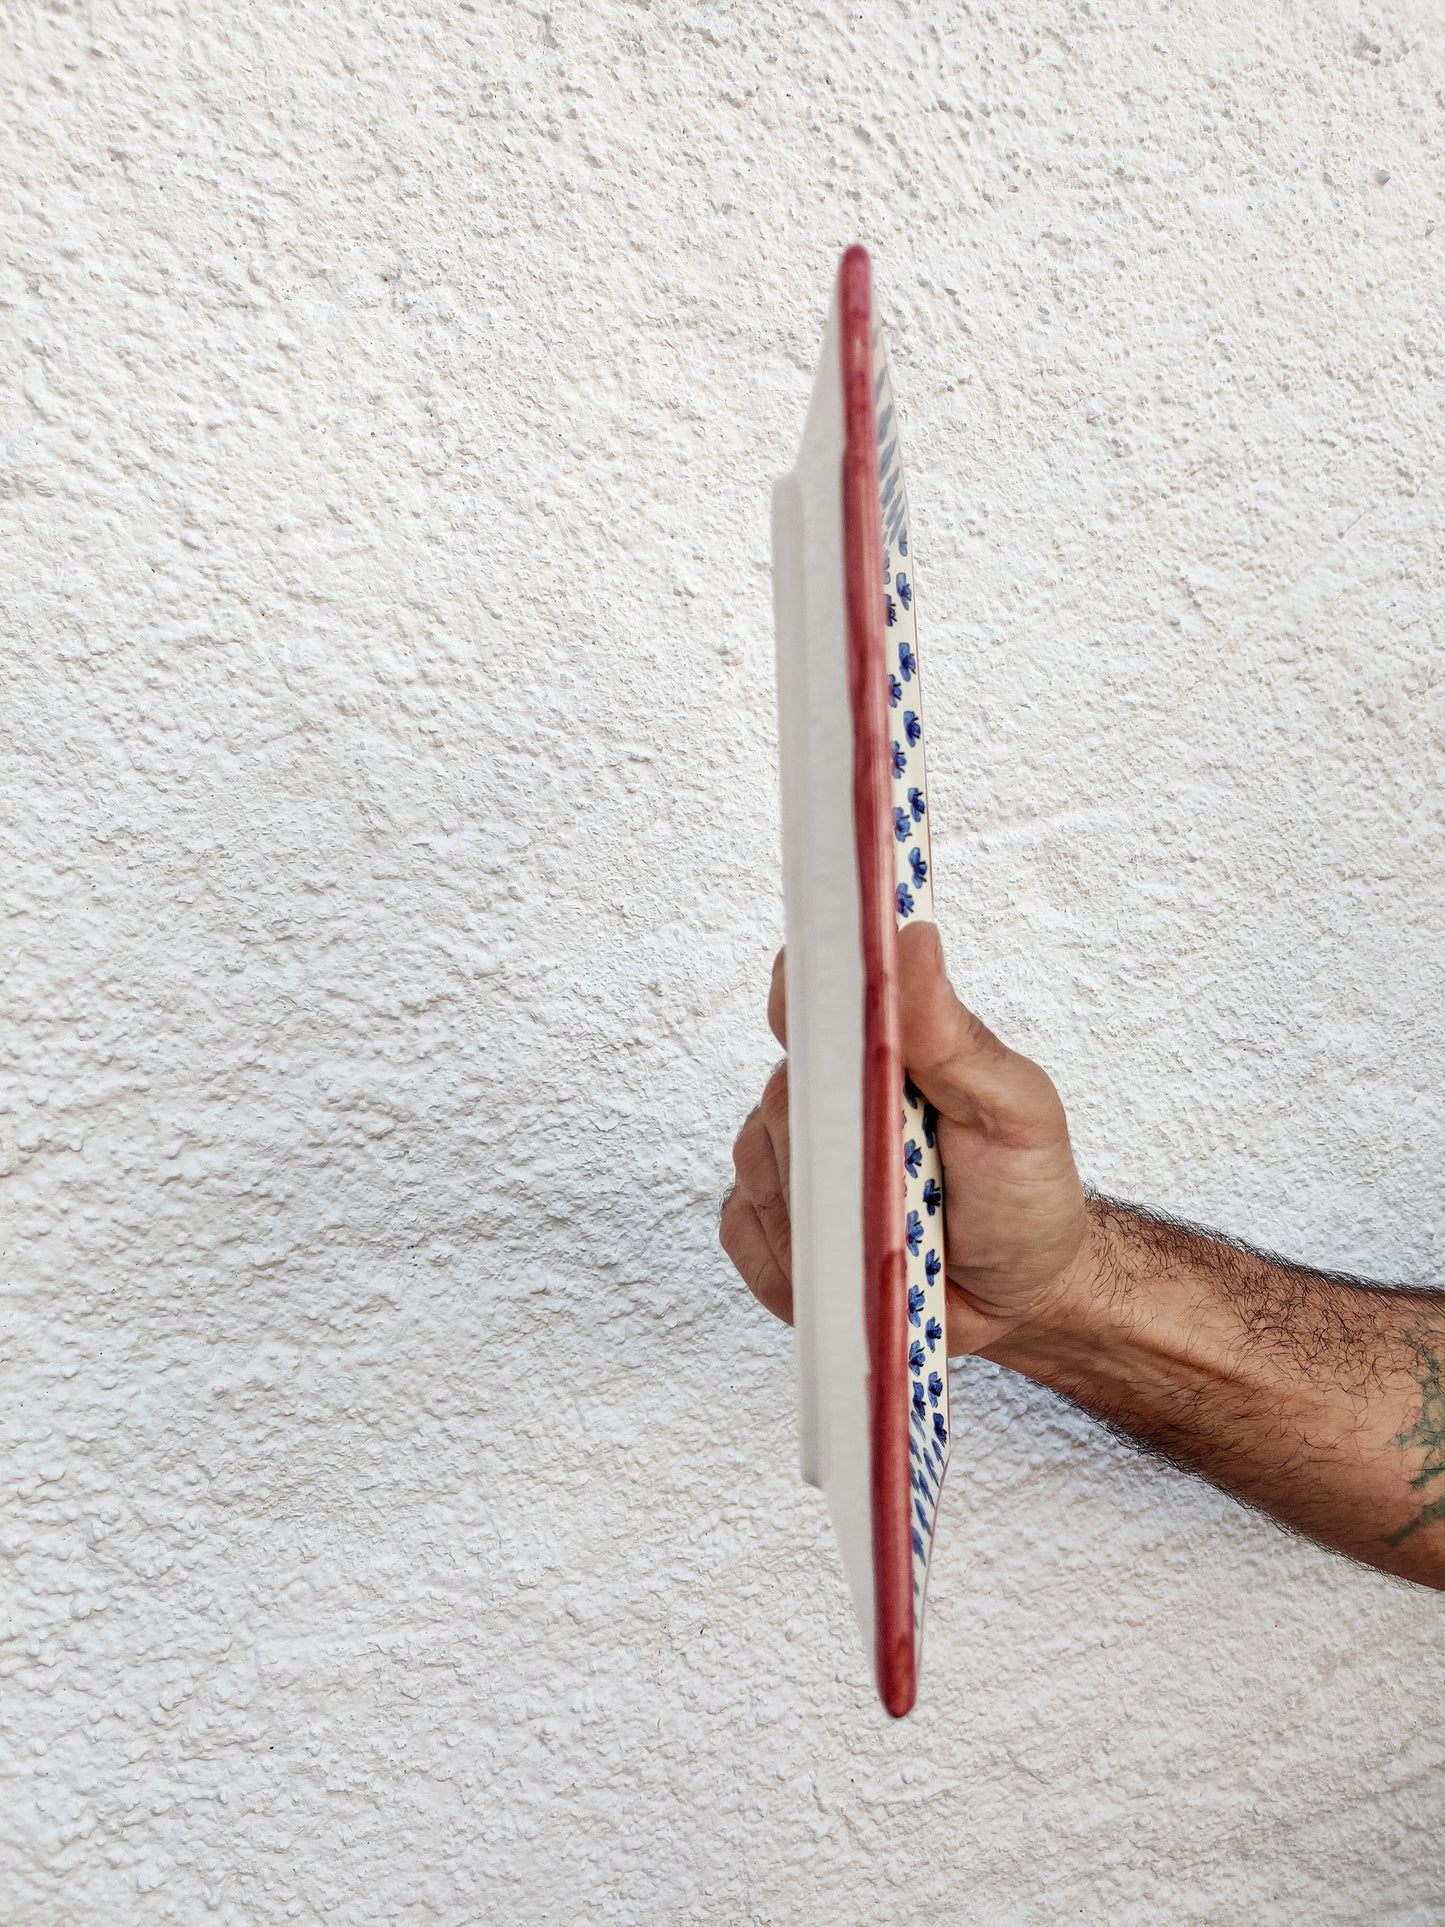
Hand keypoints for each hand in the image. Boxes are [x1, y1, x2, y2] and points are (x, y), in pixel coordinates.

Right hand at [719, 921, 1091, 1355]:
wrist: (1015, 1299)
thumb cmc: (1020, 1194)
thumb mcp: (1014, 1109)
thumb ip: (954, 1034)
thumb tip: (911, 940)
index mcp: (876, 1050)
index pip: (808, 995)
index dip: (805, 1002)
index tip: (831, 1028)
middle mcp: (821, 1098)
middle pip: (785, 1096)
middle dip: (842, 1140)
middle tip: (905, 1172)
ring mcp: (786, 1164)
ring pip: (761, 1168)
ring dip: (827, 1208)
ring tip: (891, 1229)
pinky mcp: (764, 1229)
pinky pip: (747, 1233)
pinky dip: (797, 1259)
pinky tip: (850, 1265)